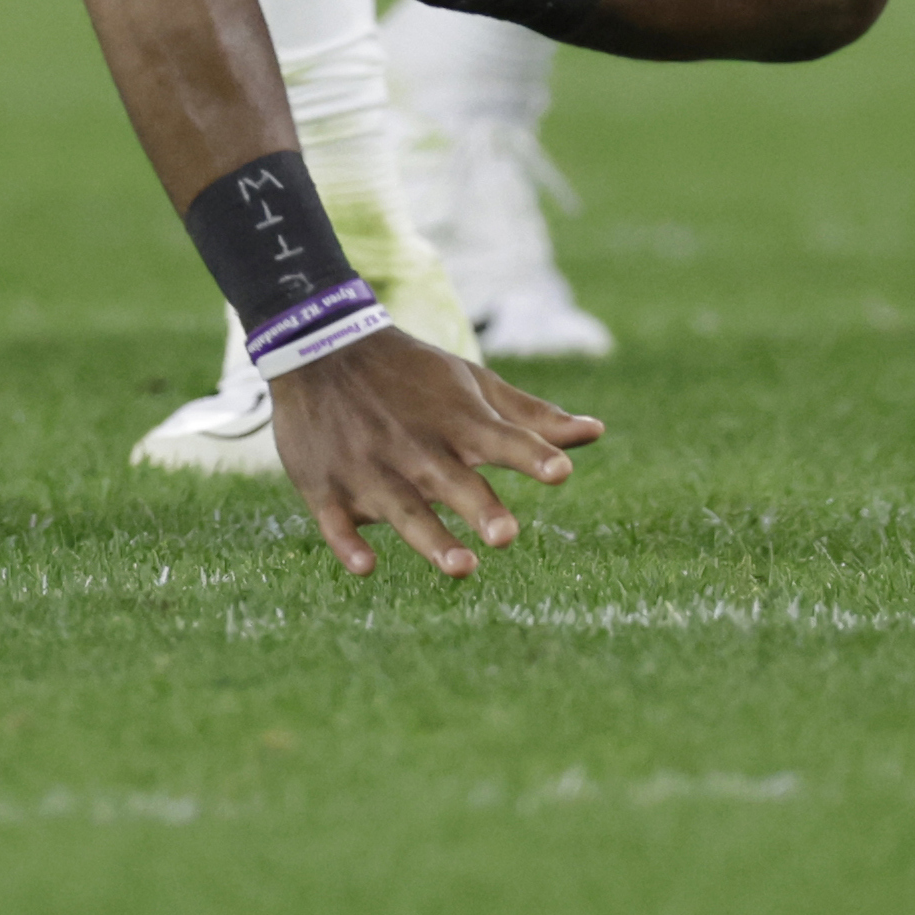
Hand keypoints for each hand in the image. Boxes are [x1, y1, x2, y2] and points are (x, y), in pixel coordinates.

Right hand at [272, 328, 604, 574]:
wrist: (317, 347)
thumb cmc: (409, 374)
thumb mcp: (470, 384)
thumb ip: (531, 416)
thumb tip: (598, 432)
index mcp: (455, 420)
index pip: (501, 439)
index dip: (531, 455)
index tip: (562, 471)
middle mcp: (415, 446)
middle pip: (452, 481)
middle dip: (479, 506)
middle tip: (507, 536)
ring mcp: (367, 466)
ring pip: (401, 508)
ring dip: (430, 537)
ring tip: (463, 567)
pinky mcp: (325, 485)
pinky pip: (336, 519)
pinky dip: (348, 542)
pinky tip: (365, 566)